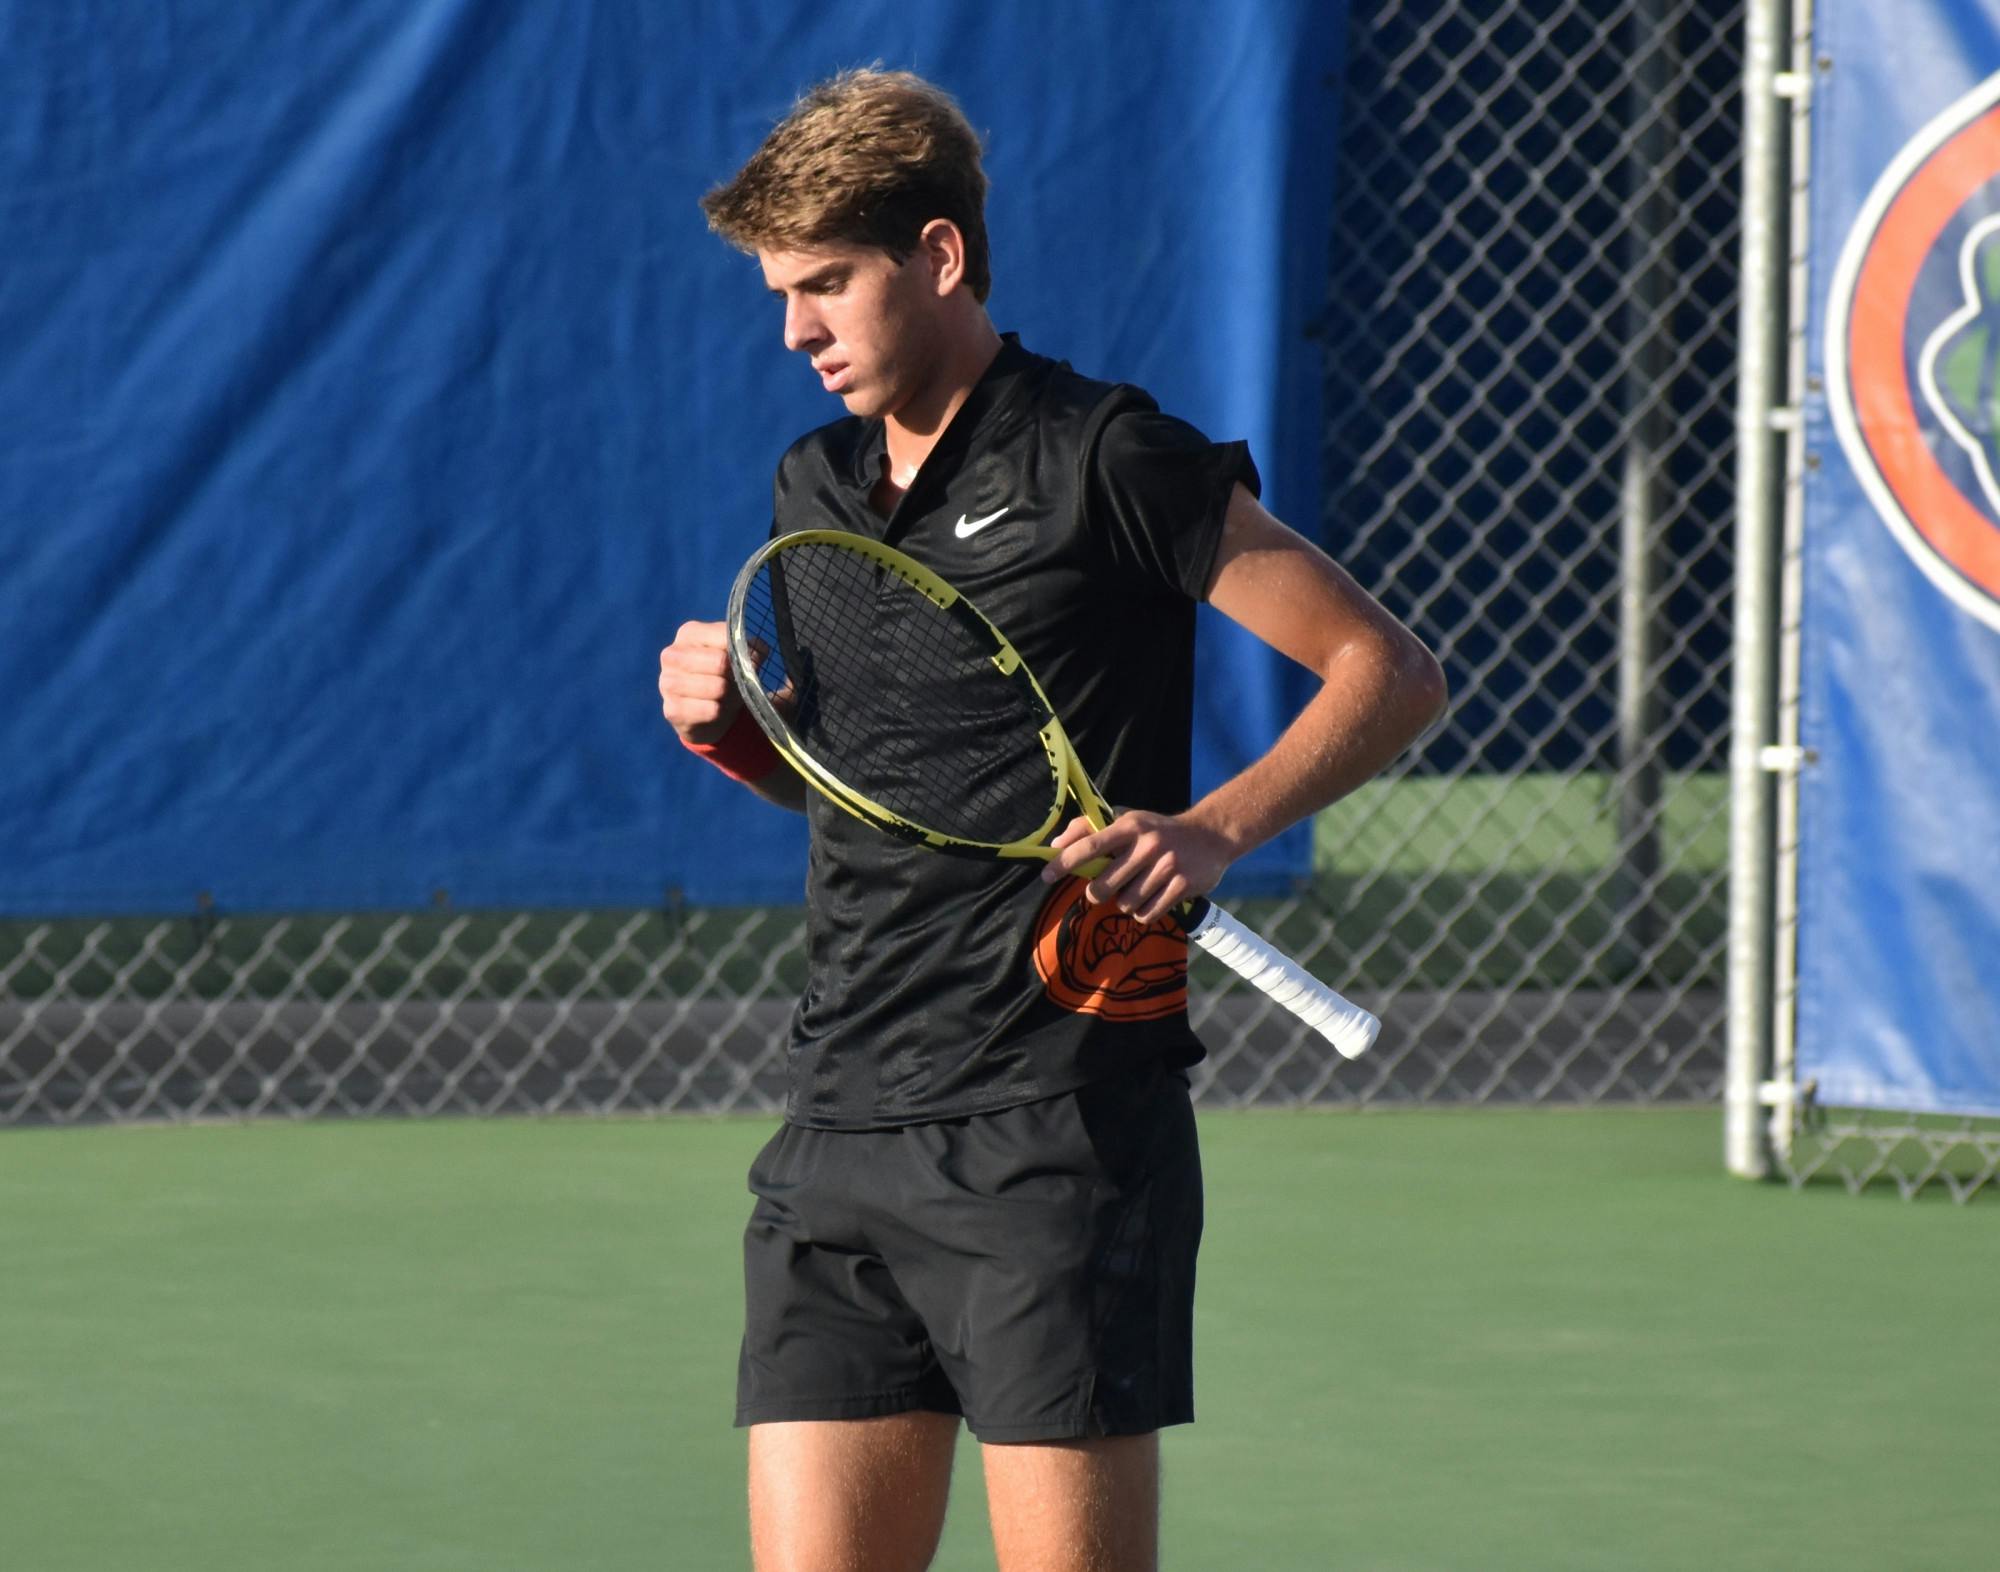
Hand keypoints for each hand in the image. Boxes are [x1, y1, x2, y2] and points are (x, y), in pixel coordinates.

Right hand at [657, 620, 740, 743]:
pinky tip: (715, 709)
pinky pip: (711, 710)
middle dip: (733, 675)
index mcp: (689, 633)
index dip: (741, 651)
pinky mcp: (672, 710)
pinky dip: (720, 712)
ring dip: (728, 695)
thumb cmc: (724, 676)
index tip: (744, 660)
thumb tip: (753, 656)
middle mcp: (672, 654)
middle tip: (732, 681)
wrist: (706, 712)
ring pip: (716, 687)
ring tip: (723, 695)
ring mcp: (667, 682)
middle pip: (720, 661)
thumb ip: (752, 649)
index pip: (725, 636)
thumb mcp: (739, 656)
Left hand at [1040, 810, 1236, 923]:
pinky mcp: (1182, 887)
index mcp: (1131, 825)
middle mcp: (1148, 845)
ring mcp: (1167, 867)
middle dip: (1098, 893)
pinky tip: (1151, 900)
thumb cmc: (1160, 830)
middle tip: (1105, 889)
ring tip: (1136, 890)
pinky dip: (1143, 914)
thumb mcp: (1129, 819)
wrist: (1211, 836)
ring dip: (1125, 903)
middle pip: (1103, 886)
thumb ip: (1090, 828)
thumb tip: (1055, 845)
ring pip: (1125, 904)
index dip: (1065, 862)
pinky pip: (1146, 915)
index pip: (1091, 846)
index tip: (1046, 876)